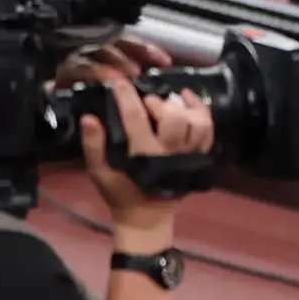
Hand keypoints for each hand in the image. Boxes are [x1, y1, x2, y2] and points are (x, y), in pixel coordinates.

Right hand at [68, 43, 211, 242]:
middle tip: (148, 101)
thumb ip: (93, 145)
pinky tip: (189, 102)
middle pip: (176, 120)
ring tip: (172, 97)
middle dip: (161, 104)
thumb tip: (89, 118)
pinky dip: (203, 113)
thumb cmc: (120, 193)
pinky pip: (209, 133)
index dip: (127, 98)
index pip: (137, 120)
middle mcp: (171, 155)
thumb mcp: (99, 172)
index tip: (120, 83)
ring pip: (199, 125)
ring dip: (186, 106)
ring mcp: (190, 157)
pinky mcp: (201, 158)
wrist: (147, 217)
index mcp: (144, 157)